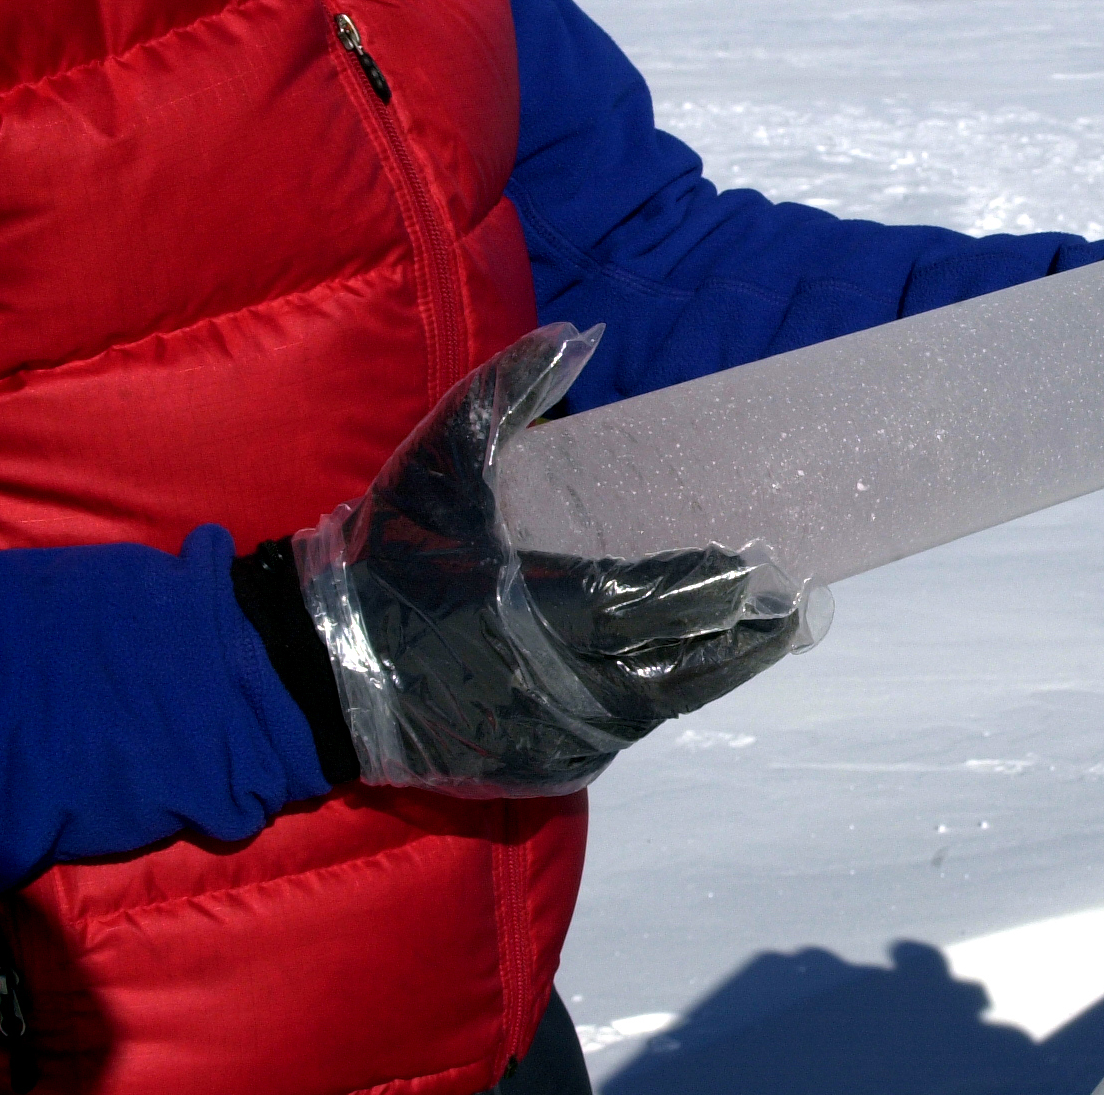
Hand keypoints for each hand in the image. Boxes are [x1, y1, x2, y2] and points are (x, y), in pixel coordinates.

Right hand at [294, 324, 807, 797]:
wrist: (310, 675)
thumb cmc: (382, 558)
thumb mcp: (442, 462)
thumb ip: (510, 391)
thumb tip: (581, 330)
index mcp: (544, 606)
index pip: (658, 600)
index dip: (715, 589)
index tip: (762, 570)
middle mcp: (562, 682)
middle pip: (681, 667)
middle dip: (741, 641)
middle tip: (793, 614)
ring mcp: (555, 735)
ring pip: (656, 707)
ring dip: (706, 675)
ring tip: (757, 644)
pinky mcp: (540, 773)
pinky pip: (614, 737)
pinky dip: (646, 705)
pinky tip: (674, 678)